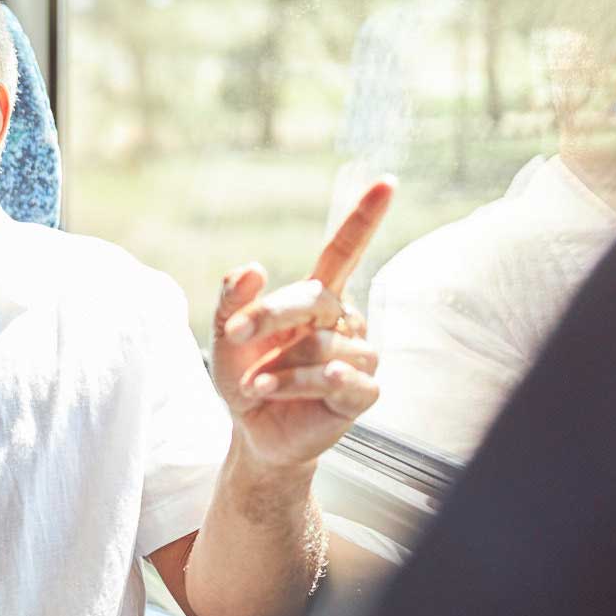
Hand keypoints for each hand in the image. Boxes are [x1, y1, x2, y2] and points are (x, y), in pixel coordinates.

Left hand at [211, 180, 392, 468]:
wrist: (255, 433)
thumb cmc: (246, 378)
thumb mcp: (228, 338)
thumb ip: (234, 301)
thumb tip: (252, 267)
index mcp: (317, 299)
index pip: (344, 252)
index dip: (364, 218)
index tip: (386, 182)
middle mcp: (344, 320)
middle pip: (316, 298)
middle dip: (271, 314)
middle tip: (237, 334)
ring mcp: (359, 355)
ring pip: (322, 346)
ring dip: (277, 368)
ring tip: (256, 385)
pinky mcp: (363, 392)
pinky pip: (340, 379)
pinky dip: (303, 384)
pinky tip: (279, 390)